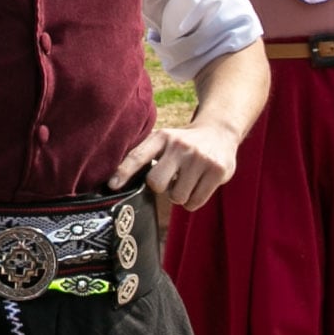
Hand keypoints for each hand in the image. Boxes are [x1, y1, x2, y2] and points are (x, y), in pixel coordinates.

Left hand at [108, 121, 240, 211]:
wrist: (220, 132)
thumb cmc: (183, 144)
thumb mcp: (164, 140)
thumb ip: (145, 155)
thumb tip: (117, 182)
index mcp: (162, 136)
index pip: (138, 156)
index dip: (124, 172)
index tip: (113, 185)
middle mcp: (180, 145)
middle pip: (156, 184)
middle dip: (161, 188)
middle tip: (171, 180)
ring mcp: (200, 158)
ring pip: (177, 197)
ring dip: (179, 196)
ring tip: (186, 181)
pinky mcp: (217, 170)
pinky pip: (194, 202)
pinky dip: (192, 201)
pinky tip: (197, 186)